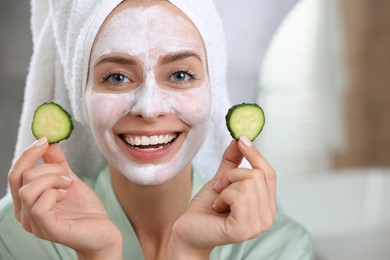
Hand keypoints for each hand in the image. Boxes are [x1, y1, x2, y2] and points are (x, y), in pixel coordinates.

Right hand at [8, 137, 121, 259]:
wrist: (103, 232)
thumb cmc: (85, 209)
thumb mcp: (69, 180)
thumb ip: (57, 163)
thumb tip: (48, 142)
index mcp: (28, 202)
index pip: (15, 174)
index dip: (28, 154)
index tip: (45, 140)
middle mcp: (25, 215)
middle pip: (20, 177)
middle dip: (48, 167)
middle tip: (67, 174)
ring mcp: (35, 224)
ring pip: (28, 189)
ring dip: (53, 179)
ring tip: (69, 185)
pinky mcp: (48, 230)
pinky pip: (40, 205)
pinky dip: (54, 193)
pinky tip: (66, 194)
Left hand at [168, 136, 276, 257]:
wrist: (187, 231)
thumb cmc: (205, 209)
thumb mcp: (221, 180)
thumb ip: (233, 162)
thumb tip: (240, 138)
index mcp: (266, 206)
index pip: (270, 174)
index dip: (256, 155)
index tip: (241, 139)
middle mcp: (268, 218)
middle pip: (257, 175)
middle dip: (232, 175)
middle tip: (219, 188)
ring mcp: (258, 226)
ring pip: (248, 183)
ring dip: (225, 187)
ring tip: (218, 200)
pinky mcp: (244, 229)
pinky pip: (239, 196)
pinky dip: (223, 196)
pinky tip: (217, 208)